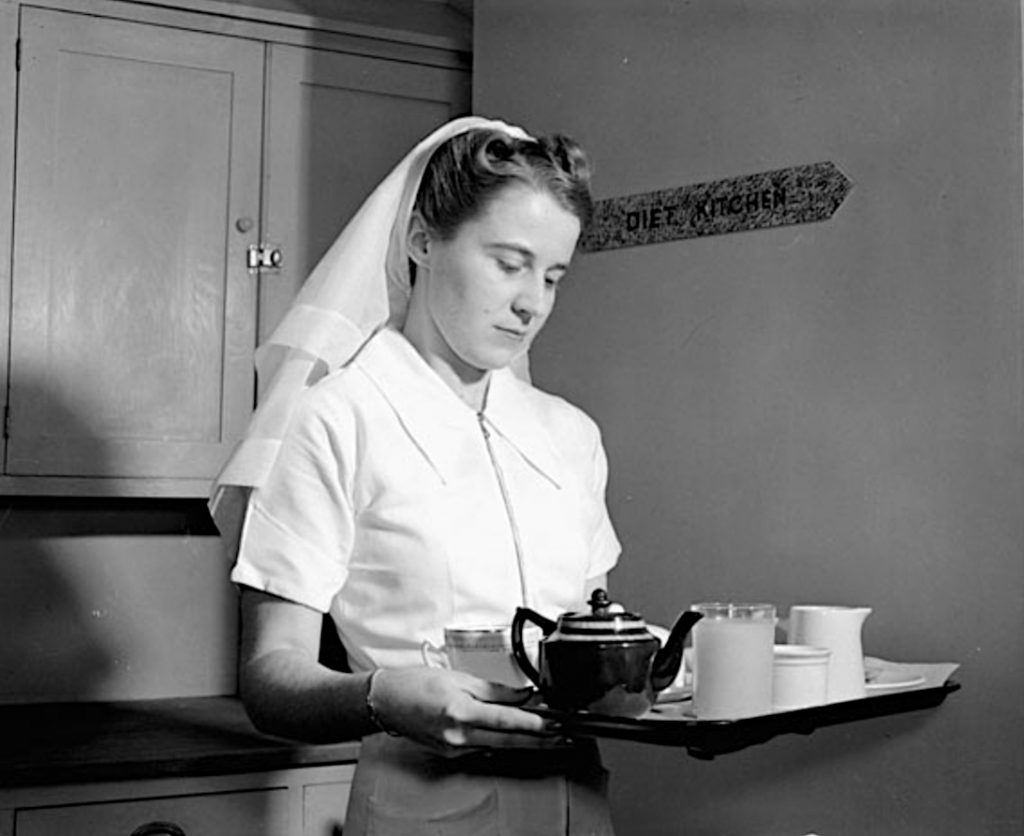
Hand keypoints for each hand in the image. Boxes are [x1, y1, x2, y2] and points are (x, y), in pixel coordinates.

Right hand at [368, 667, 558, 751]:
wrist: (386, 702)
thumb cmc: (417, 684)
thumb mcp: (460, 678)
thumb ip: (495, 689)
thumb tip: (523, 695)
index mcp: (461, 712)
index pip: (507, 721)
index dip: (535, 724)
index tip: (555, 724)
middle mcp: (458, 735)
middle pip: (508, 741)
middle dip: (539, 740)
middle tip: (562, 737)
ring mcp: (455, 748)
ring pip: (498, 747)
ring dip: (523, 742)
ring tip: (547, 736)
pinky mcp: (452, 753)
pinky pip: (482, 748)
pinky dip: (500, 742)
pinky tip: (513, 737)